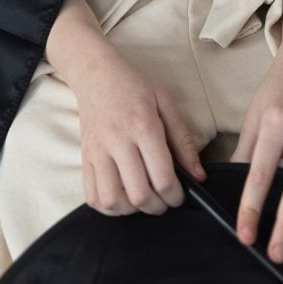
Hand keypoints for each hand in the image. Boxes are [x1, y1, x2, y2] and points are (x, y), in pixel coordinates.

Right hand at [73, 46, 206, 216]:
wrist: (96, 74)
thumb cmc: (134, 86)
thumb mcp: (165, 102)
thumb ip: (183, 140)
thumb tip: (199, 176)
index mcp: (143, 126)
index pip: (162, 177)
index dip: (176, 196)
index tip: (180, 195)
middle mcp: (118, 141)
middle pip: (139, 194)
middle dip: (157, 207)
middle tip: (164, 200)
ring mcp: (97, 151)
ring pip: (112, 199)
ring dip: (132, 210)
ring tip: (142, 200)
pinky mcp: (84, 157)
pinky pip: (92, 195)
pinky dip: (108, 206)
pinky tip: (121, 198)